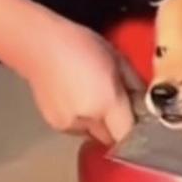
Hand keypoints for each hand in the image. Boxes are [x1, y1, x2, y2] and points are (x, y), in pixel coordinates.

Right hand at [22, 14, 137, 144]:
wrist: (37, 44)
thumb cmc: (80, 44)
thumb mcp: (117, 58)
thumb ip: (134, 85)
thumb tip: (144, 102)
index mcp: (106, 102)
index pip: (128, 134)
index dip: (136, 129)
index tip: (140, 118)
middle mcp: (87, 120)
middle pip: (111, 138)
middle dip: (117, 126)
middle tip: (117, 104)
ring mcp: (69, 125)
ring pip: (94, 134)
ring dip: (99, 123)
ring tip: (92, 97)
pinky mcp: (55, 125)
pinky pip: (78, 129)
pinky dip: (82, 120)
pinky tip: (76, 99)